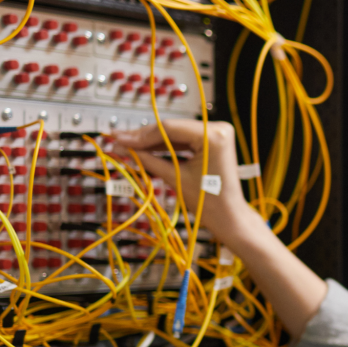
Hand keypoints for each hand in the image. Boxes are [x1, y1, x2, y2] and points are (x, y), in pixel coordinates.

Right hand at [103, 119, 253, 244]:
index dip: (140, 135)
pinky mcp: (211, 141)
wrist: (229, 217)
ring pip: (175, 134)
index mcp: (214, 136)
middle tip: (118, 140)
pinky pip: (183, 140)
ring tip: (127, 146)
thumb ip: (147, 160)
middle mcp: (218, 129)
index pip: (169, 129)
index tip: (119, 138)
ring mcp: (216, 134)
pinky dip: (165, 147)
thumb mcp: (175, 178)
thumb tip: (122, 148)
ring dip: (151, 142)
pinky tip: (144, 149)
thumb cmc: (210, 203)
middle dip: (143, 138)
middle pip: (171, 129)